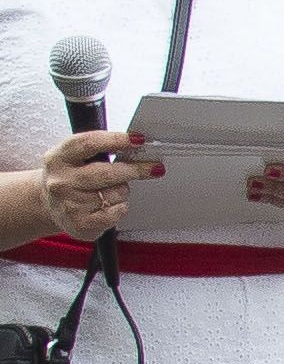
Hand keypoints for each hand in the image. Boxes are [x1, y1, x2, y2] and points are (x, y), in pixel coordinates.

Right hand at [31, 129, 155, 241]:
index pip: (88, 144)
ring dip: (123, 190)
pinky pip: (116, 212)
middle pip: (107, 172)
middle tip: (153, 167)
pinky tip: (110, 206)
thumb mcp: (75, 157)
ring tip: (111, 190)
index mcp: (57, 158)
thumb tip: (136, 143)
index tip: (138, 139)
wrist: (49, 206)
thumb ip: (99, 149)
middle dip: (134, 169)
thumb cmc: (70, 178)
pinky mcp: (80, 224)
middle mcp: (60, 181)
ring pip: (116, 193)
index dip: (116, 140)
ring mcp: (69, 204)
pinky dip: (121, 207)